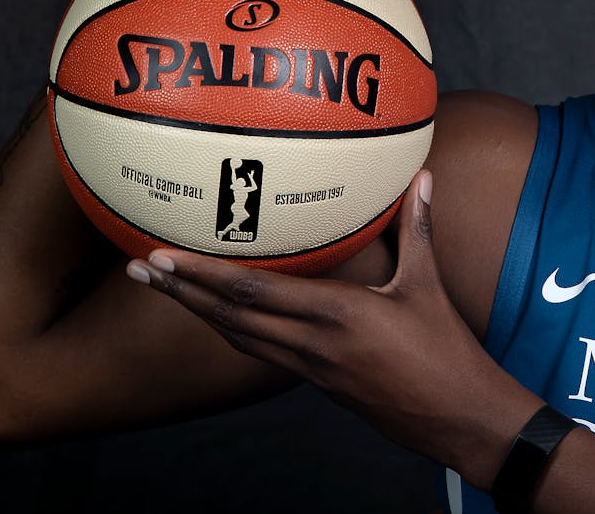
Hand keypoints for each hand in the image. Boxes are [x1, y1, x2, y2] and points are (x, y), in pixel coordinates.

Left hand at [125, 171, 541, 486]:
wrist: (455, 417)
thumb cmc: (447, 352)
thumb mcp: (428, 286)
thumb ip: (418, 228)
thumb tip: (422, 177)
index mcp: (335, 315)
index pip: (252, 292)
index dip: (202, 275)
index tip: (163, 257)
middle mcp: (311, 343)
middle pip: (229, 317)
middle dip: (180, 293)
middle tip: (139, 269)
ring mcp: (310, 367)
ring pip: (238, 338)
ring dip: (196, 313)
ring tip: (163, 289)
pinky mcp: (316, 382)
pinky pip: (260, 352)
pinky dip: (231, 330)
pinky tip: (218, 317)